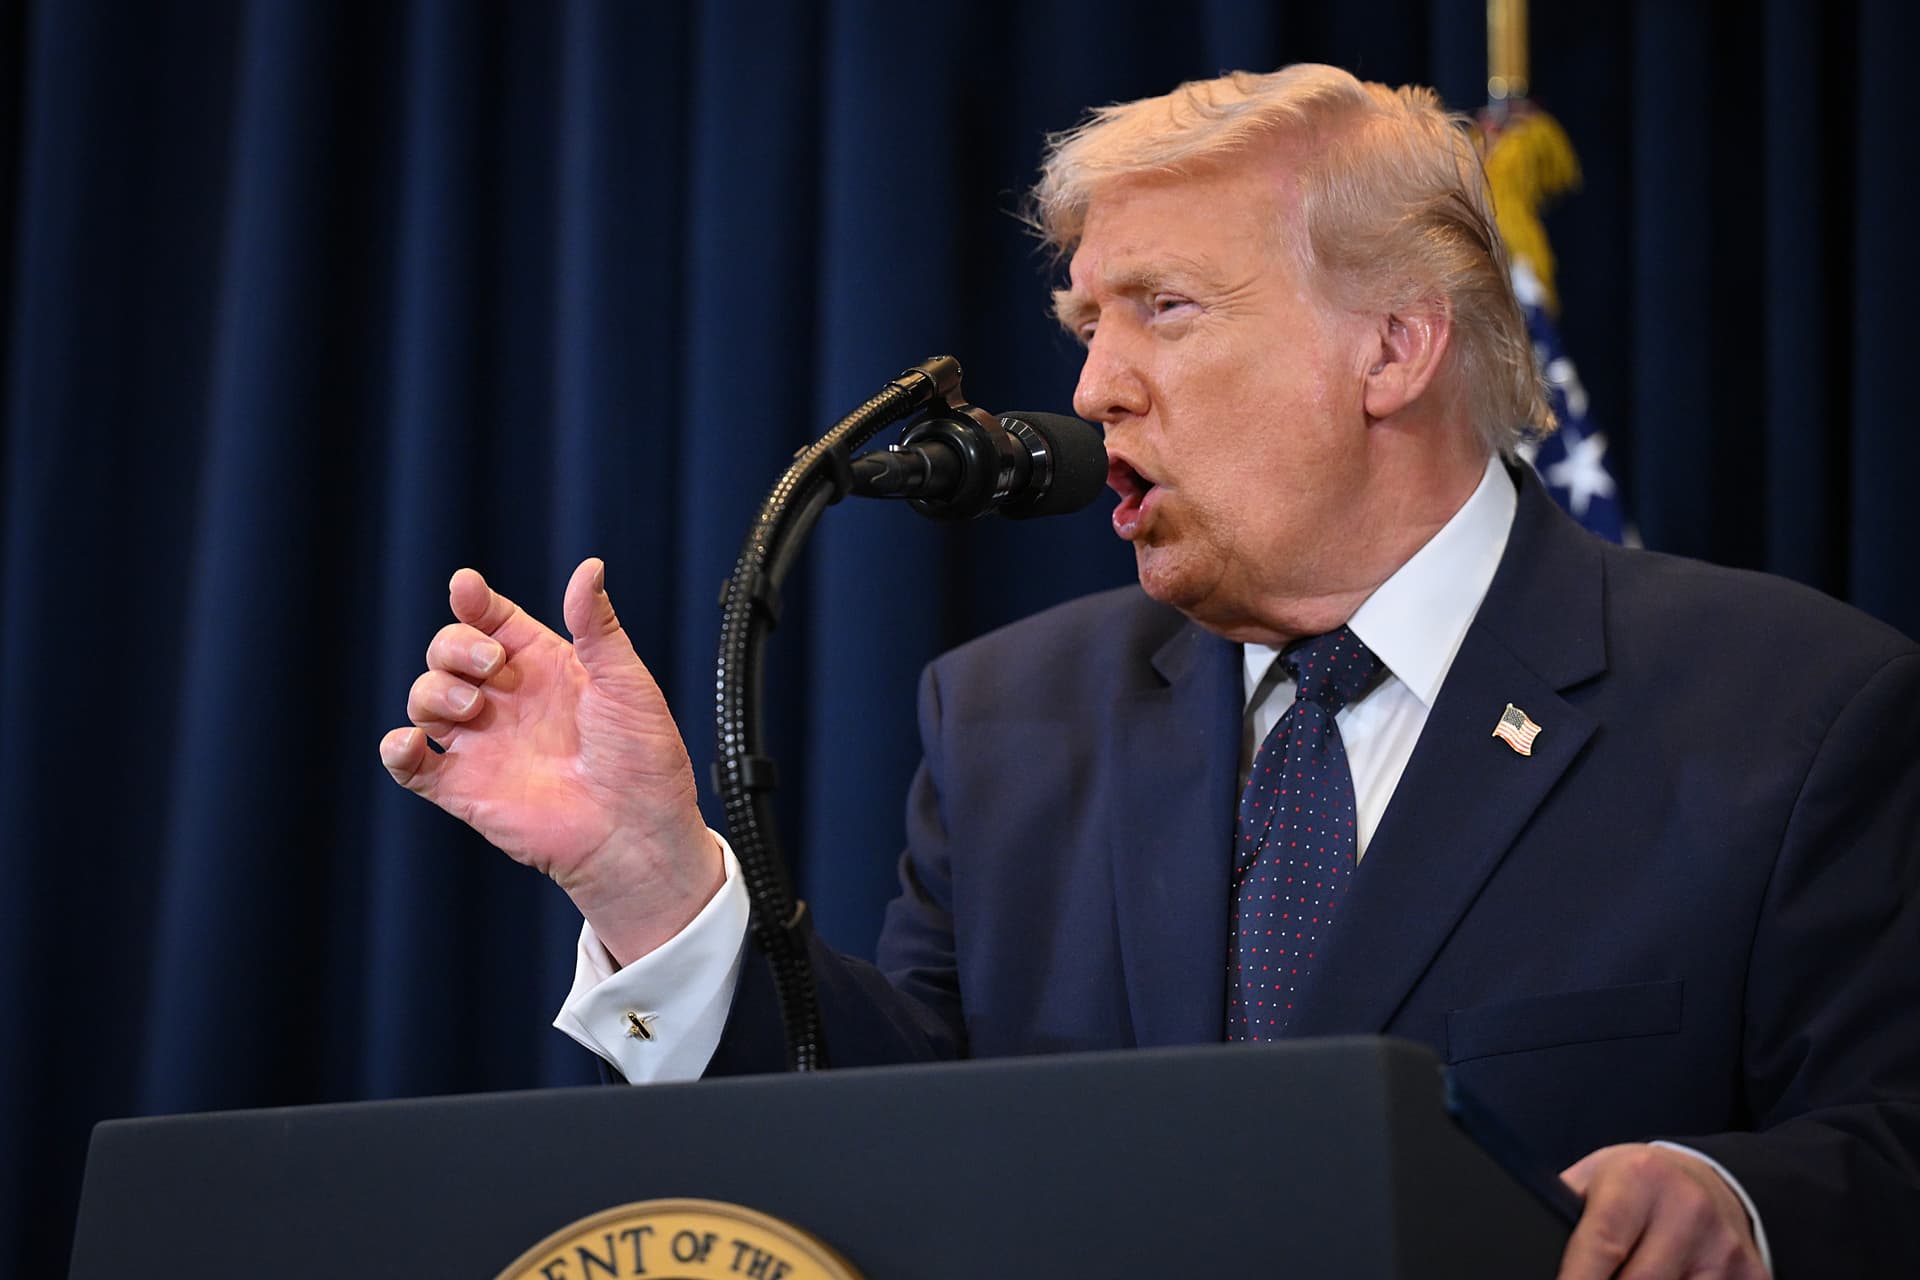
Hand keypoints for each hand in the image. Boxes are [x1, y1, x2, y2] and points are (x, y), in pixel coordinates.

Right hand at [379, 558, 721, 963]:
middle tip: (490, 665)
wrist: (638, 833)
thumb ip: (597, 626)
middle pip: (447, 652)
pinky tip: (410, 742)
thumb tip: (589, 567)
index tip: (467, 590)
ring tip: (473, 706)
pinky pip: (411, 766)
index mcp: (542, 666)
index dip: (472, 601)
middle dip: (454, 646)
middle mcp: (506, 700)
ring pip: (425, 699)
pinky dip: (396, 750)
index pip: (490, 620)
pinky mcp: (463, 789)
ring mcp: (482, 743)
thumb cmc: (643, 758)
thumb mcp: (626, 681)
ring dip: (433, 691)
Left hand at [1558, 1144, 1766, 1278]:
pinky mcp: (1753, 1275)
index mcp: (1639, 1179)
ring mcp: (1725, 1248)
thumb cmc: (1637, 1184)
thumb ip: (1566, 1212)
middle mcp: (1688, 1210)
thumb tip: (1534, 1247)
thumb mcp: (1595, 1178)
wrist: (1711, 1178)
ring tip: (1628, 1277)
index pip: (1601, 1244)